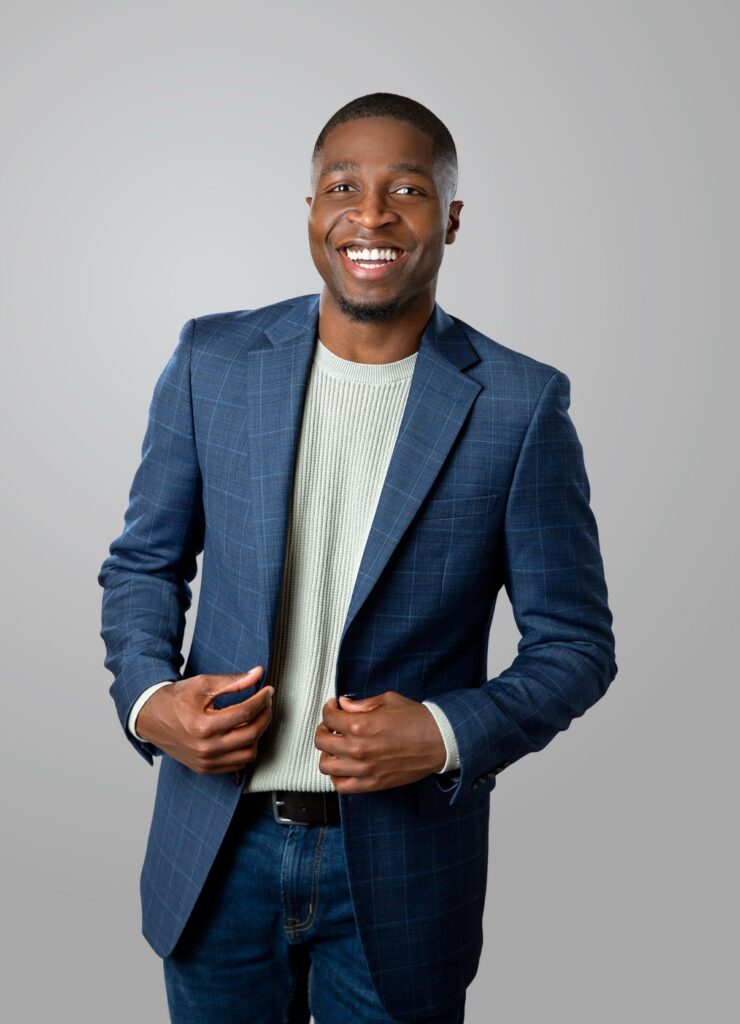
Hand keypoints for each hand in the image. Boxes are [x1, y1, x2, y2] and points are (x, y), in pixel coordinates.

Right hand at [135, 667, 273, 774]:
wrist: (151, 717)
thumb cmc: (175, 699)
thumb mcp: (203, 685)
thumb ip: (233, 681)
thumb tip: (257, 674)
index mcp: (203, 726)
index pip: (245, 713)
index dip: (262, 700)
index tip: (268, 690)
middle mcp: (205, 748)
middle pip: (251, 735)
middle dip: (264, 716)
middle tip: (265, 703)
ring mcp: (205, 762)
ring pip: (248, 754)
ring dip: (256, 735)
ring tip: (253, 719)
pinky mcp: (204, 769)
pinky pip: (236, 765)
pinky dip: (244, 750)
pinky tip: (241, 733)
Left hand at [314, 691, 446, 793]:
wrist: (439, 741)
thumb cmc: (417, 719)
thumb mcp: (388, 701)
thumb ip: (362, 704)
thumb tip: (343, 704)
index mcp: (361, 725)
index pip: (329, 717)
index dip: (329, 709)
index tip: (333, 707)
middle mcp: (358, 749)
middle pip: (322, 741)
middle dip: (324, 729)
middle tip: (331, 725)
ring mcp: (364, 769)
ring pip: (326, 766)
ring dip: (326, 753)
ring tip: (335, 746)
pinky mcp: (372, 784)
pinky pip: (342, 786)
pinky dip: (337, 776)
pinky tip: (343, 765)